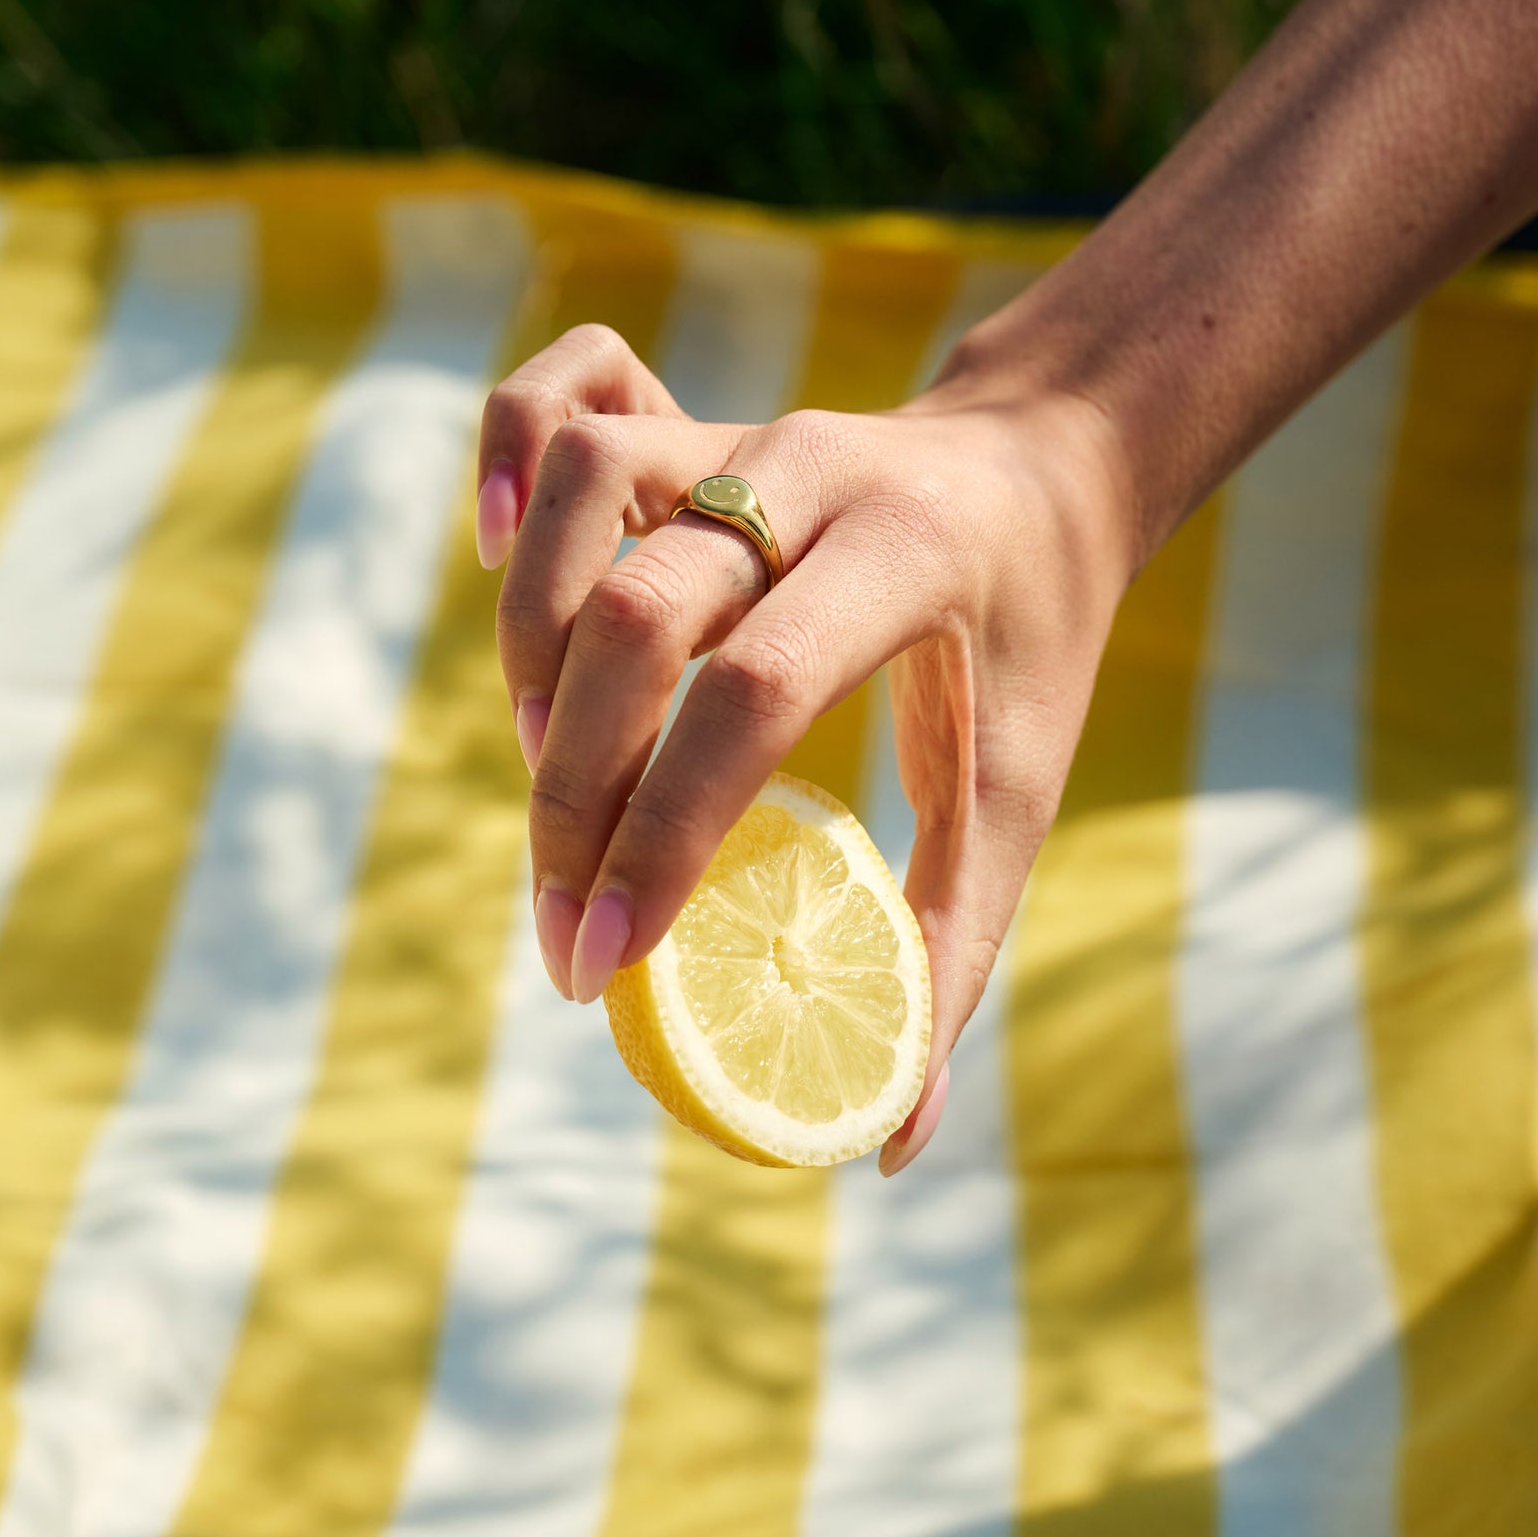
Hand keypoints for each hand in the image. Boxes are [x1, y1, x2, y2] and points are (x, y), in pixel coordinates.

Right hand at [475, 321, 1132, 1171]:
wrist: (1040, 466)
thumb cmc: (1031, 643)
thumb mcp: (1017, 787)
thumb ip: (953, 951)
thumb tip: (892, 1144)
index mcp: (914, 557)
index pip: (758, 695)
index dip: (665, 835)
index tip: (606, 964)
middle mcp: (816, 468)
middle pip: (643, 611)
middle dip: (575, 787)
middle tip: (563, 921)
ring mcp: (744, 427)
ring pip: (589, 489)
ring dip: (532, 640)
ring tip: (548, 767)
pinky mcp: (691, 418)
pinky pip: (563, 393)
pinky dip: (507, 456)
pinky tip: (497, 552)